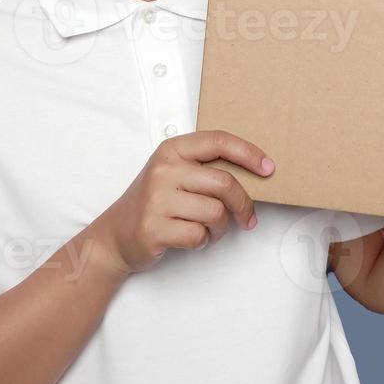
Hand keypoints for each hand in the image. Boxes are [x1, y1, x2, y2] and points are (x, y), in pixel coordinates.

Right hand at [91, 130, 274, 276]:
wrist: (115, 236)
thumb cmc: (154, 204)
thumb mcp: (173, 174)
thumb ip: (204, 169)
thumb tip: (254, 175)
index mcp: (171, 150)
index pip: (218, 141)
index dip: (248, 153)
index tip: (268, 167)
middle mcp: (163, 170)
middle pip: (224, 183)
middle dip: (243, 204)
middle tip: (247, 218)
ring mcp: (156, 199)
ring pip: (215, 213)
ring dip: (220, 228)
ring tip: (210, 230)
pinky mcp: (154, 227)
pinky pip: (198, 235)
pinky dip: (202, 241)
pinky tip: (191, 238)